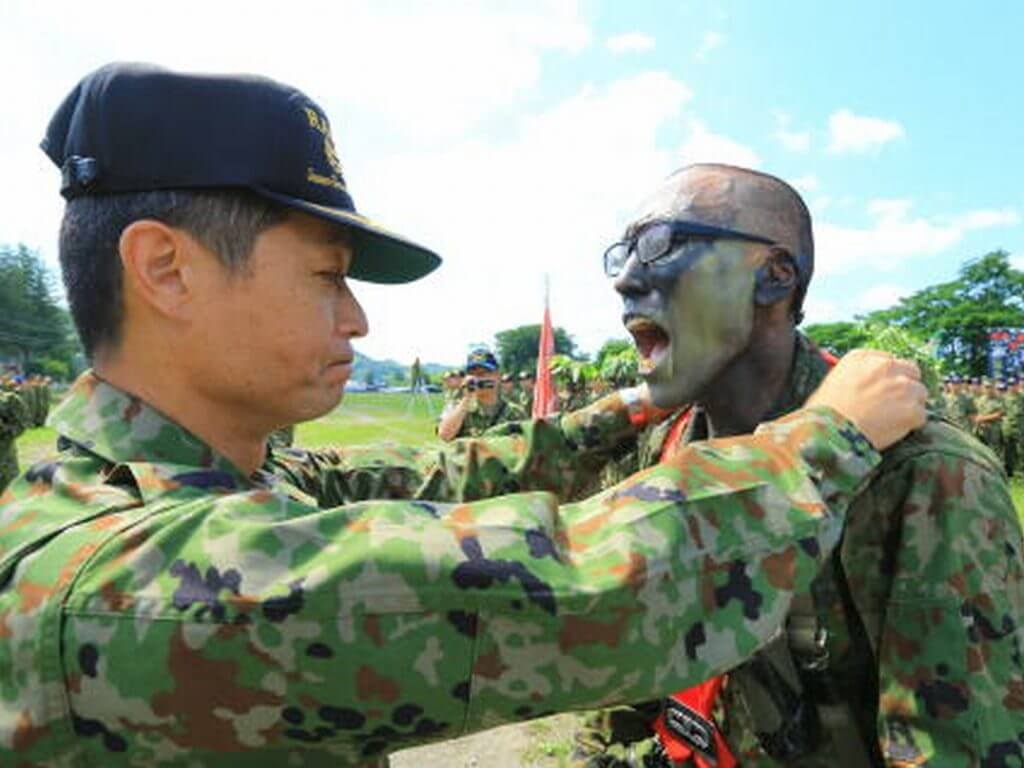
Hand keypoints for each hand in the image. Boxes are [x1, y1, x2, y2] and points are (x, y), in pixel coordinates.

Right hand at [805, 349, 926, 450]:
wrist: (829, 433)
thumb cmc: (824, 412)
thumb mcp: (832, 381)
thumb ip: (856, 374)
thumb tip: (868, 382)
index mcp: (862, 357)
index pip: (888, 361)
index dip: (886, 377)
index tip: (879, 390)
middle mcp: (886, 366)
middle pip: (911, 371)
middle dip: (904, 386)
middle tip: (891, 404)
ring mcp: (902, 387)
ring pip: (919, 394)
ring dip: (909, 405)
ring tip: (889, 420)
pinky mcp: (913, 410)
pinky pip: (920, 416)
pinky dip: (910, 425)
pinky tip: (891, 430)